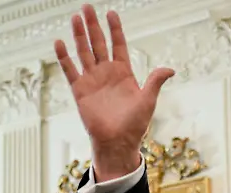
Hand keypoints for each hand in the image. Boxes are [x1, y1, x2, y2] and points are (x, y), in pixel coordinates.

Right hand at [54, 6, 174, 181]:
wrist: (117, 142)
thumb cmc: (135, 125)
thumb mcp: (148, 100)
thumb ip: (155, 81)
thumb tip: (170, 69)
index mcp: (123, 72)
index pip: (118, 45)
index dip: (115, 29)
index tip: (111, 13)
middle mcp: (106, 73)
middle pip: (98, 43)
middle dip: (93, 25)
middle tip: (87, 7)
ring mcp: (92, 80)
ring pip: (84, 52)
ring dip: (79, 35)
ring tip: (75, 18)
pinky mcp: (80, 91)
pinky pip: (70, 71)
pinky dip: (64, 57)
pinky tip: (60, 43)